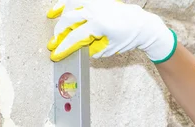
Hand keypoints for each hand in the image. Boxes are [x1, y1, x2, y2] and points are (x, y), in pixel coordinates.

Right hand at [46, 0, 176, 62]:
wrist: (141, 25)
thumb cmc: (128, 37)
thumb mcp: (109, 49)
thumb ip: (91, 49)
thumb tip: (77, 47)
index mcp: (99, 24)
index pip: (75, 37)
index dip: (64, 47)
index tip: (56, 54)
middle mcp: (95, 10)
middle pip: (69, 20)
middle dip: (59, 33)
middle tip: (54, 43)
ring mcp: (96, 2)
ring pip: (71, 5)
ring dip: (60, 14)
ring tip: (52, 21)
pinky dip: (67, 2)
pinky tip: (59, 8)